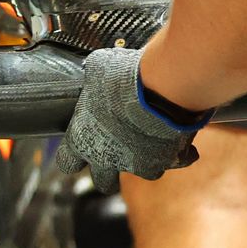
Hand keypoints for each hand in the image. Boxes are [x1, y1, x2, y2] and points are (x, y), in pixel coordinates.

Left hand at [56, 47, 205, 191]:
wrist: (162, 87)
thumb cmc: (124, 77)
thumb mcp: (99, 66)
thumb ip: (94, 73)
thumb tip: (94, 66)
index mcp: (83, 141)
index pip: (66, 163)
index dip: (73, 156)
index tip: (81, 148)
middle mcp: (108, 159)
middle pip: (103, 181)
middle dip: (109, 170)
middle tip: (117, 150)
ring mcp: (138, 164)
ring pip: (142, 173)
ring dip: (147, 159)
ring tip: (153, 138)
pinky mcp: (167, 162)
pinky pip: (175, 161)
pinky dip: (179, 152)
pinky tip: (180, 135)